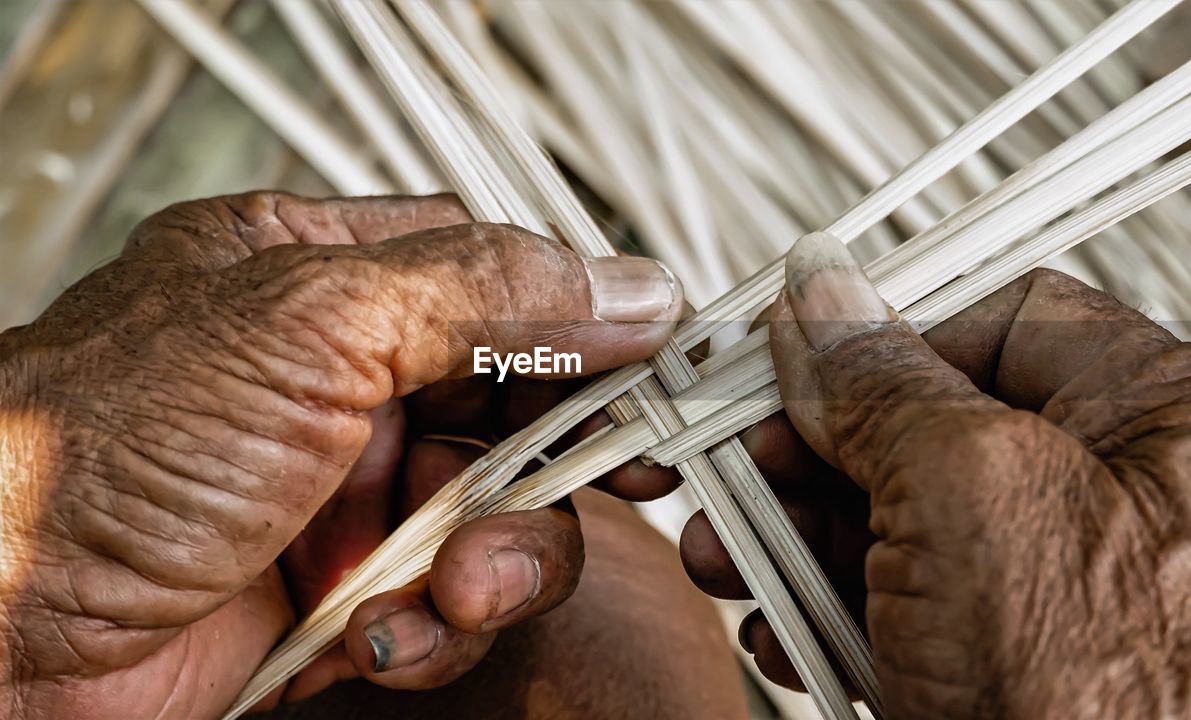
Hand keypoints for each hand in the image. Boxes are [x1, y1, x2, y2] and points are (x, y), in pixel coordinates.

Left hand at [0, 192, 684, 717]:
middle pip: (519, 404)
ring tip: (449, 583)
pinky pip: (453, 603)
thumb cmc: (96, 448)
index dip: (584, 322)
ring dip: (498, 559)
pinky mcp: (344, 589)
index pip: (498, 277)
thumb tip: (626, 287)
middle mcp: (340, 381)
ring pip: (502, 513)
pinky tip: (386, 633)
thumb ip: (484, 291)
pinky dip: (439, 627)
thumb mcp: (310, 322)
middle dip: (549, 462)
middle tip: (598, 481)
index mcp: (321, 277)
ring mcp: (345, 490)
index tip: (656, 363)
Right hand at [682, 233, 1190, 717]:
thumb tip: (819, 294)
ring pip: (913, 524)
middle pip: (938, 427)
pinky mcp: (1024, 668)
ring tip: (728, 554)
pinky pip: (920, 609)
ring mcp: (1077, 596)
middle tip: (734, 467)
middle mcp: (1138, 503)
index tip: (785, 357)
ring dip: (804, 536)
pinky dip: (840, 613)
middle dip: (816, 451)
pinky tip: (788, 629)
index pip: (1008, 316)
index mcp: (1176, 424)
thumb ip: (885, 379)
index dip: (882, 331)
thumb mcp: (972, 496)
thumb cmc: (1109, 711)